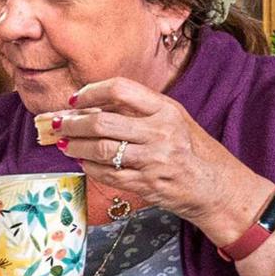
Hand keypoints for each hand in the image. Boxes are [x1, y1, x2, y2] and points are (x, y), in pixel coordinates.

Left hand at [42, 78, 274, 243]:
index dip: (92, 91)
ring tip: (64, 143)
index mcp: (166, 109)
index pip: (120, 89)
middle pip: (103, 121)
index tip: (76, 99)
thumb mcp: (173, 119)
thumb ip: (139, 110)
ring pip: (101, 149)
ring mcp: (153, 160)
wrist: (215, 186)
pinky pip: (107, 174)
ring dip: (76, 146)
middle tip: (58, 123)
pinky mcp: (146, 184)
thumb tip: (94, 105)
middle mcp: (160, 132)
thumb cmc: (191, 149)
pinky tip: (82, 161)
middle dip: (73, 122)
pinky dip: (88, 167)